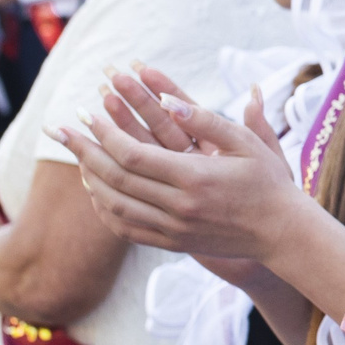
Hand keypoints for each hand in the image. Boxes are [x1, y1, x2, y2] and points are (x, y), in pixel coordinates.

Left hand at [54, 67, 298, 259]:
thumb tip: (167, 100)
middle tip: (61, 130)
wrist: (282, 232)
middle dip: (83, 150)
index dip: (103, 133)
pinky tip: (97, 189)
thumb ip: (205, 120)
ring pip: (114, 206)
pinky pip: (126, 229)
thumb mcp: (246, 142)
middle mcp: (179, 207)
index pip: (132, 155)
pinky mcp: (173, 244)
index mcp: (195, 177)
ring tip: (77, 156)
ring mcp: (174, 229)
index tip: (87, 113)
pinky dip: (104, 208)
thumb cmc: (268, 180)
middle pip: (115, 178)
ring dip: (90, 179)